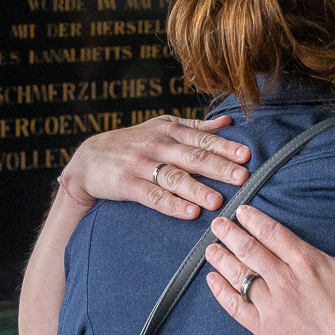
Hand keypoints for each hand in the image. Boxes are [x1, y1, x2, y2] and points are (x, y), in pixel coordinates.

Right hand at [58, 115, 249, 219]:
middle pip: (193, 157)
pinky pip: (152, 196)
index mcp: (170, 132)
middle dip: (219, 167)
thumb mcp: (161, 127)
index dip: (225, 147)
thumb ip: (195, 127)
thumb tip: (227, 121)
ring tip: (218, 201)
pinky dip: (171, 205)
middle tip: (243, 177)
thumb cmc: (133, 143)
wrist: (88, 159)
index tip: (246, 155)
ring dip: (197, 189)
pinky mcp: (127, 185)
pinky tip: (189, 213)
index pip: (202, 139)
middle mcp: (157, 146)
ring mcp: (141, 165)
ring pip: (174, 177)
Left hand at [204, 190, 334, 334]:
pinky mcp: (267, 330)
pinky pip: (236, 307)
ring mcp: (273, 306)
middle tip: (218, 224)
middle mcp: (285, 281)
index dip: (253, 220)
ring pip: (239, 276)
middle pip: (249, 250)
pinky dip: (221, 292)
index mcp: (308, 262)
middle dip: (231, 234)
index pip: (272, 233)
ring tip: (210, 248)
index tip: (241, 212)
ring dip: (222, 259)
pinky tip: (213, 281)